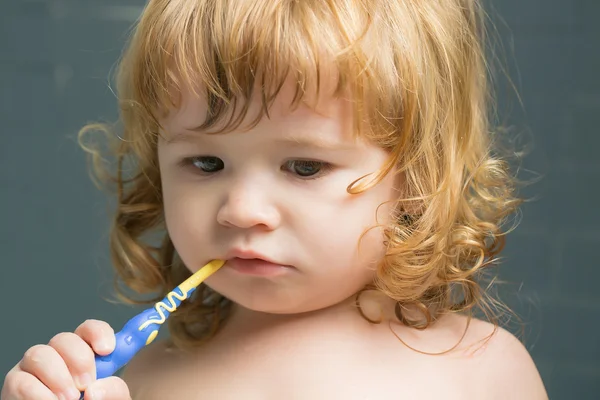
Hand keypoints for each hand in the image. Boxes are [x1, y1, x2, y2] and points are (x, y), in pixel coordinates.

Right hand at [1, 319, 130, 399]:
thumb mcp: (111, 399)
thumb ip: (114, 391)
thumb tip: (96, 390)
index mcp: (84, 354)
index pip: (89, 330)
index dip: (98, 333)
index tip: (107, 350)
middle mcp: (58, 356)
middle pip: (64, 338)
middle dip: (79, 359)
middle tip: (87, 383)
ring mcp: (35, 369)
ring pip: (39, 353)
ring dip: (58, 377)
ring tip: (70, 399)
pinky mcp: (16, 385)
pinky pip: (21, 381)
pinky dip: (39, 394)